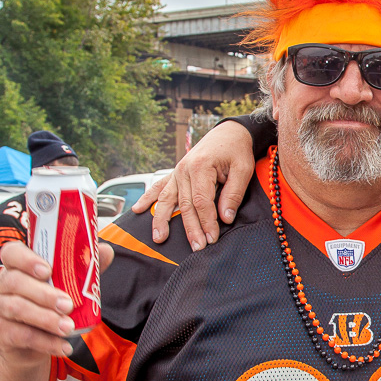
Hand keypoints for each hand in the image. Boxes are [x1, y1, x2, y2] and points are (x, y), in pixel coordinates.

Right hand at [0, 240, 114, 362]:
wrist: (28, 343)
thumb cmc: (47, 304)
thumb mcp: (64, 284)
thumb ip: (82, 268)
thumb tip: (106, 251)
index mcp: (17, 267)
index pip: (12, 253)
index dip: (26, 259)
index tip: (47, 270)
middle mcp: (3, 285)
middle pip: (15, 282)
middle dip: (44, 293)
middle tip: (68, 304)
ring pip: (17, 309)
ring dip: (45, 319)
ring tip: (68, 327)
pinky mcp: (2, 333)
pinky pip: (22, 336)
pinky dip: (46, 342)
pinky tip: (64, 347)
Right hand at [131, 120, 255, 248]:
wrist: (228, 133)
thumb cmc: (236, 151)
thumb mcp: (242, 169)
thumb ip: (234, 194)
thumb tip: (225, 218)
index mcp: (201, 166)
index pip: (202, 201)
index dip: (207, 221)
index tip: (212, 238)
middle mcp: (184, 169)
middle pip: (185, 205)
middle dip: (191, 228)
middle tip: (197, 247)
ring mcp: (177, 171)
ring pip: (167, 199)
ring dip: (162, 220)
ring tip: (159, 238)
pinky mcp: (175, 174)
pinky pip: (159, 187)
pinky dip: (147, 198)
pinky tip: (137, 210)